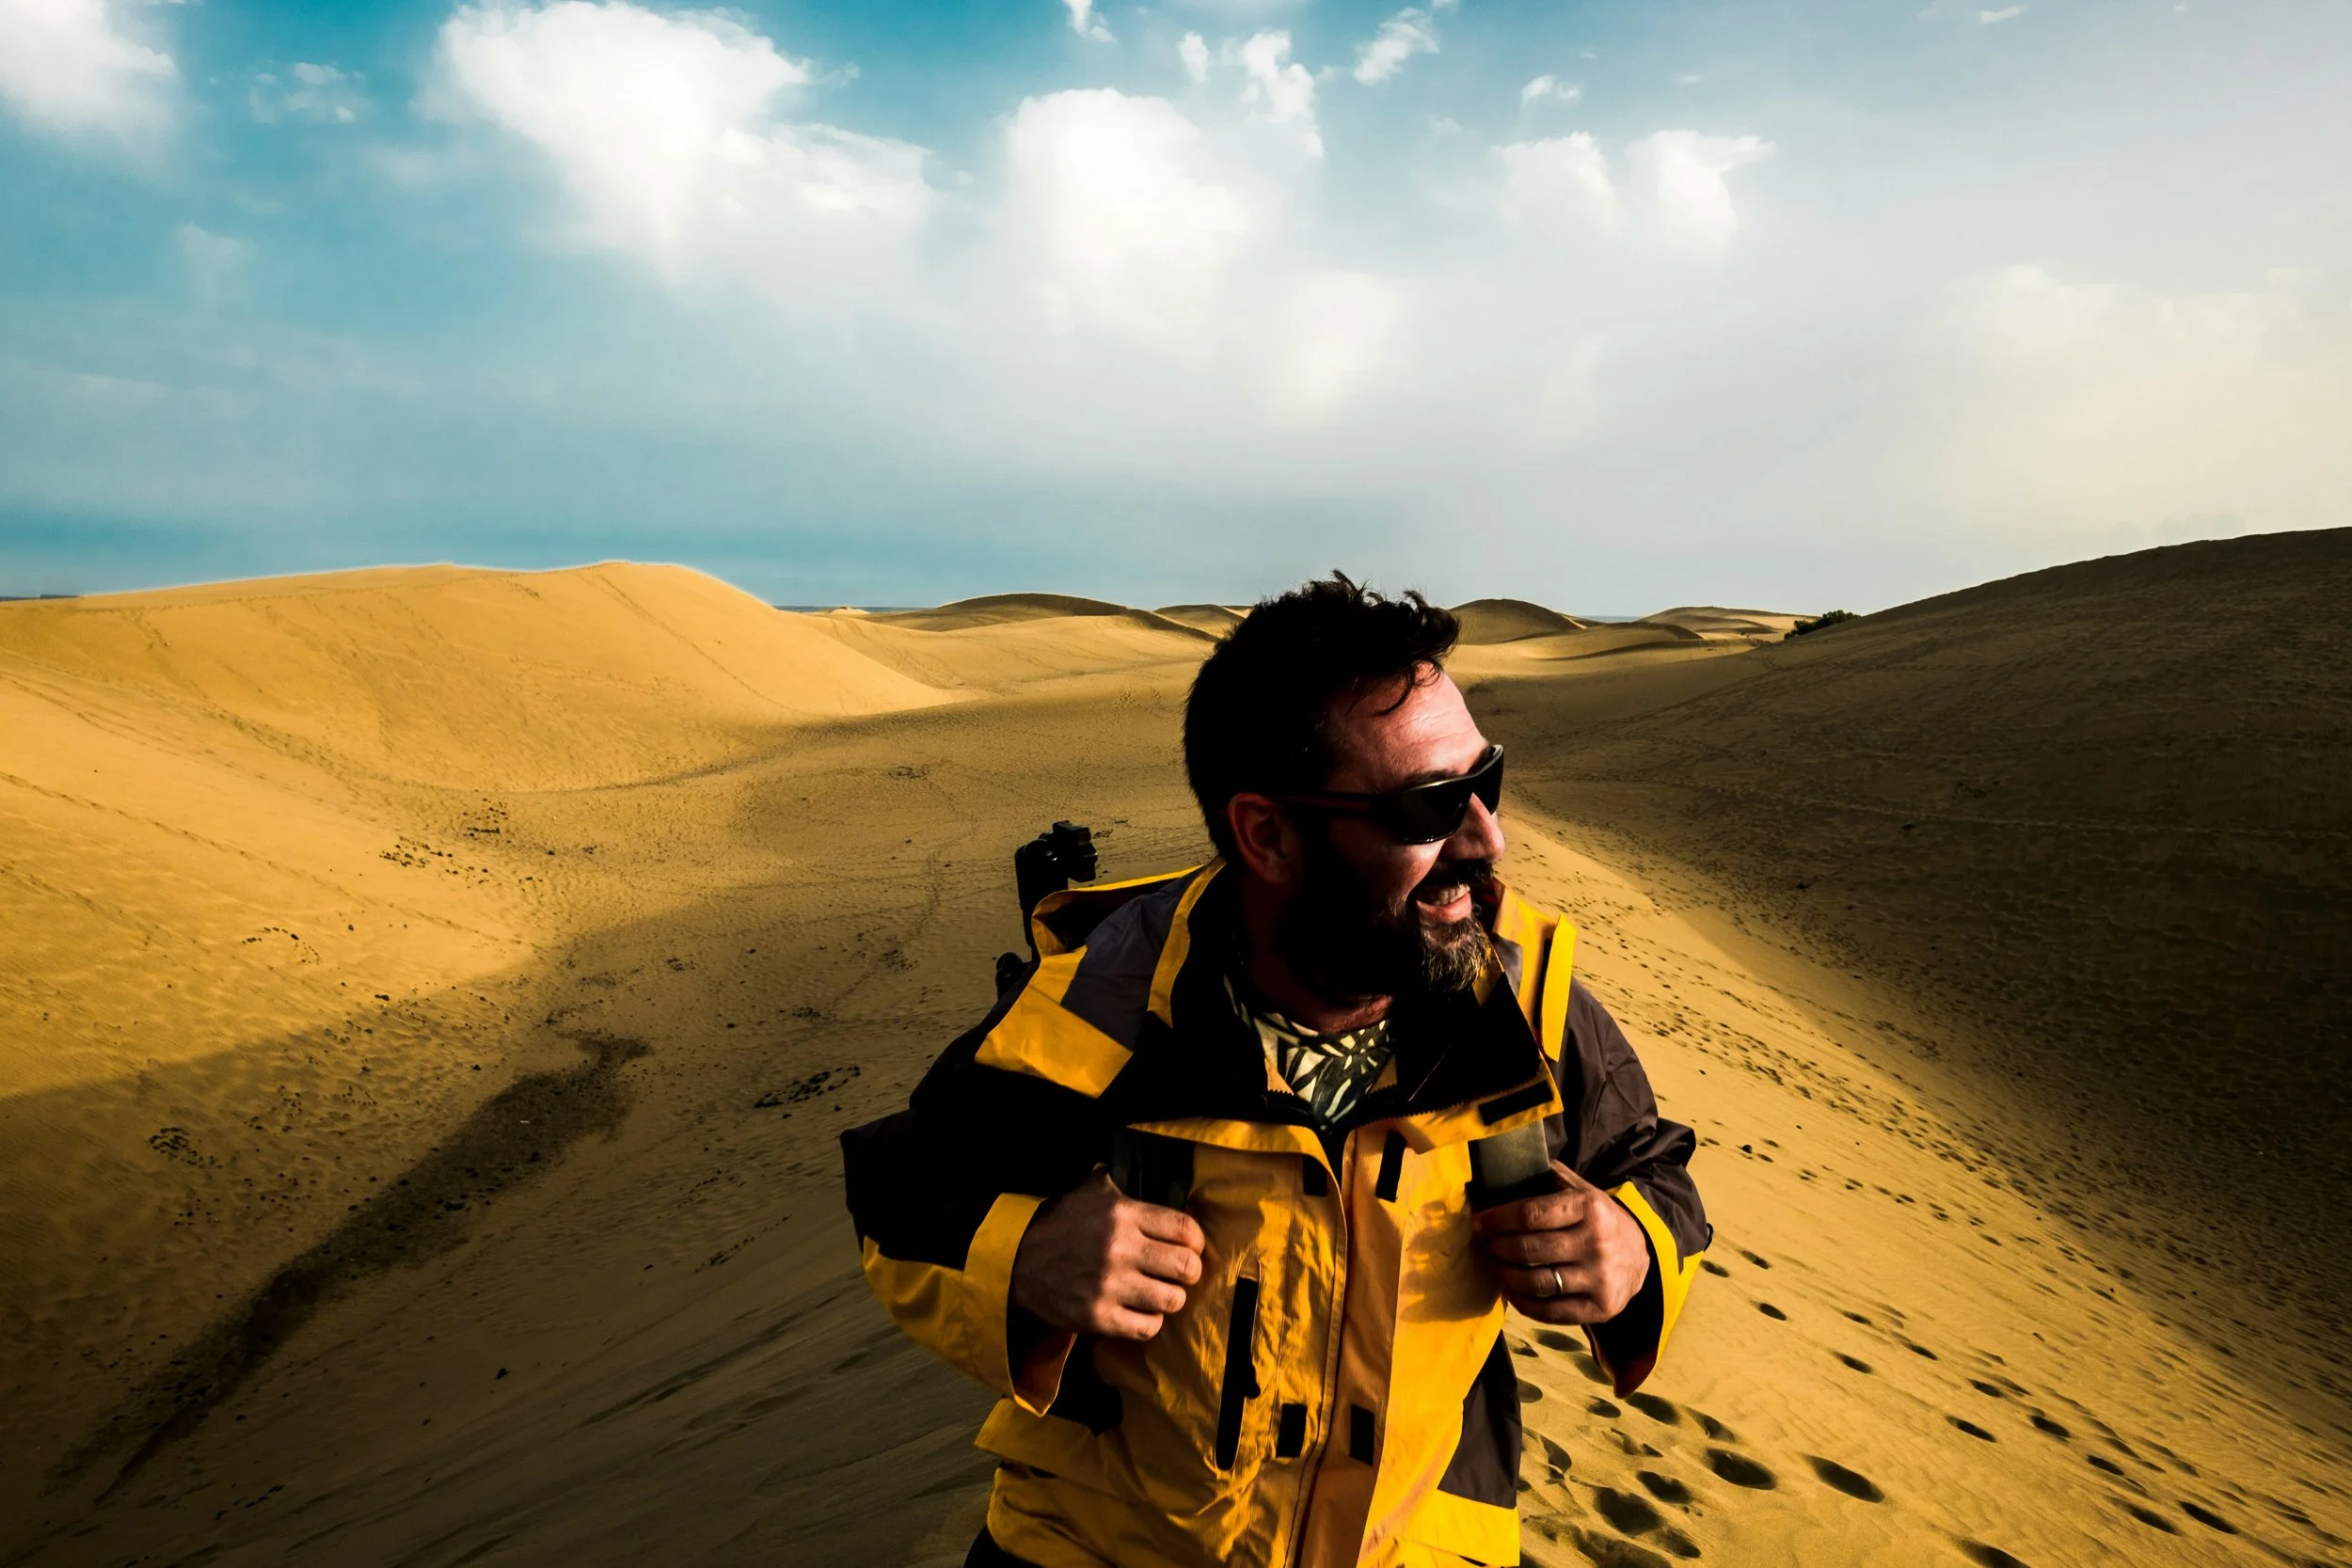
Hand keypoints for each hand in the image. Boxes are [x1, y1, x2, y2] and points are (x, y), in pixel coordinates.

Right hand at [1012, 1171, 1206, 1340]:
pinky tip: (1141, 1312)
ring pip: (1172, 1300)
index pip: (1185, 1230)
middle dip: (1189, 1272)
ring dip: (1170, 1299)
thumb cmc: (1061, 1223)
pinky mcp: (1098, 1317)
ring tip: (1160, 1293)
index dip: (1195, 1241)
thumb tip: (1156, 1181)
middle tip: (1178, 1273)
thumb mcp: (1090, 1192)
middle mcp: (1120, 1249)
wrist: (1017, 1259)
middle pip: (1187, 1268)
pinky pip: (1147, 1328)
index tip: (1189, 1247)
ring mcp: (1110, 1286)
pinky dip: (1149, 1322)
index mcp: (1123, 1214)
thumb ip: (1124, 1187)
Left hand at [1473, 1161, 1650, 1324]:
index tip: (1479, 1223)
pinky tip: (1513, 1292)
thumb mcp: (1584, 1191)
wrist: (1642, 1256)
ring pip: (1536, 1282)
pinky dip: (1524, 1304)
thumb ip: (1552, 1177)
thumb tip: (1509, 1165)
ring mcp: (1600, 1278)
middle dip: (1497, 1247)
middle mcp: (1597, 1243)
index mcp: (1590, 1207)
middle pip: (1529, 1249)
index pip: (1531, 1214)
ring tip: (1496, 1266)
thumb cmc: (1600, 1220)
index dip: (1498, 1219)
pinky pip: (1552, 1311)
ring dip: (1506, 1275)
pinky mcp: (1601, 1307)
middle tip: (1485, 1245)